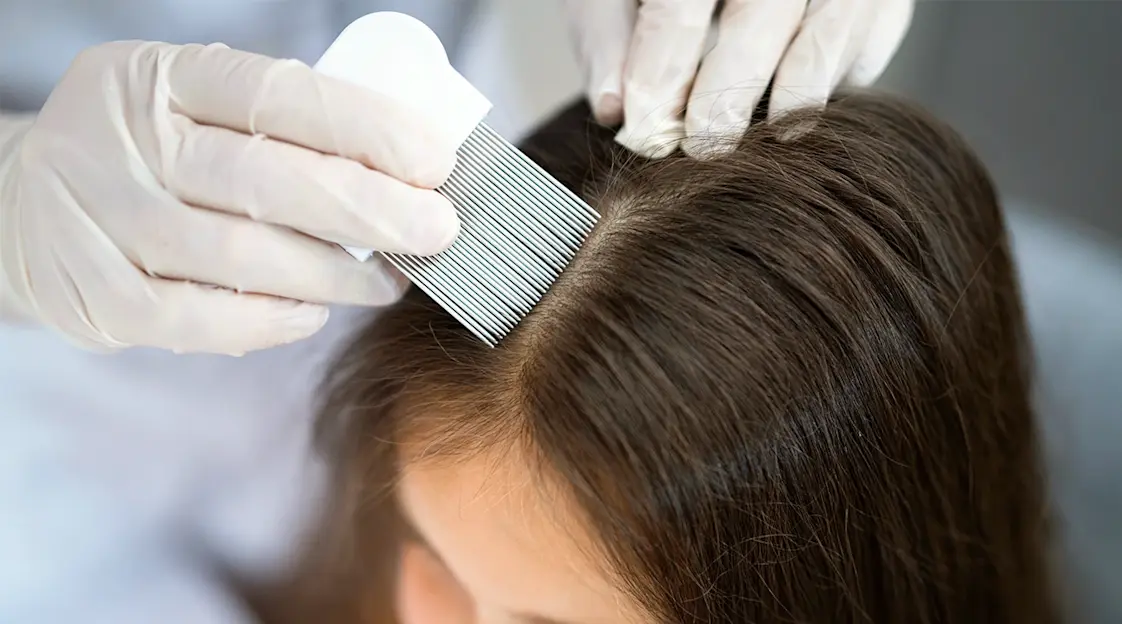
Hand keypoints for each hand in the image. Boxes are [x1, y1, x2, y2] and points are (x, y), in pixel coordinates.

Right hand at [0, 41, 460, 354]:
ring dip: (335, 275)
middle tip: (438, 229)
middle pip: (268, 180)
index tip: (435, 161)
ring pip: (243, 257)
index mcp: (161, 77)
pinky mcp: (99, 297)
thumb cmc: (147, 152)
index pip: (278, 94)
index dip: (366, 128)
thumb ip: (278, 126)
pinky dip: (273, 320)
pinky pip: (204, 320)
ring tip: (391, 280)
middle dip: (371, 210)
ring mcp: (103, 221)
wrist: (17, 205)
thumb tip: (406, 166)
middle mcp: (126, 142)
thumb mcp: (193, 105)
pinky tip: (315, 311)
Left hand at [563, 0, 914, 157]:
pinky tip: (790, 106)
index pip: (682, 3)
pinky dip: (832, 84)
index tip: (647, 130)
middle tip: (701, 146)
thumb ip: (609, 39)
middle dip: (729, 93)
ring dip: (790, 100)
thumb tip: (618, 110)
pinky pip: (868, 46)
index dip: (663, 71)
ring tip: (751, 139)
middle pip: (765, 14)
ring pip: (829, 34)